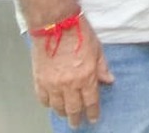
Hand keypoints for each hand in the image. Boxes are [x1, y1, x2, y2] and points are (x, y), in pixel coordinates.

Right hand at [31, 14, 112, 128]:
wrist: (56, 24)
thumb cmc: (79, 33)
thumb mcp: (98, 49)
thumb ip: (102, 67)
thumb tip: (109, 80)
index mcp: (87, 77)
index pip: (91, 102)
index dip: (92, 112)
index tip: (93, 118)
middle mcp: (69, 84)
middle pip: (73, 108)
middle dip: (76, 118)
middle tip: (77, 123)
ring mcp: (53, 84)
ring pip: (57, 106)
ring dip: (62, 113)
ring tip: (65, 115)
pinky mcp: (39, 80)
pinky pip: (43, 98)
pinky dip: (47, 103)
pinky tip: (51, 104)